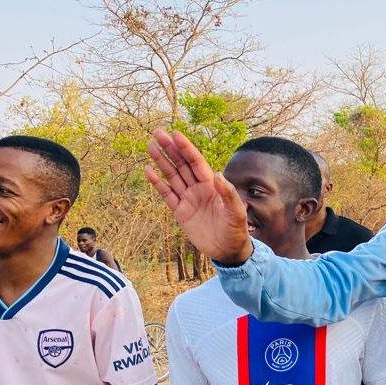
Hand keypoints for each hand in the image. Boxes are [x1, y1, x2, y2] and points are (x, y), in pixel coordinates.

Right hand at [144, 129, 252, 264]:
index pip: (196, 162)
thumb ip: (229, 194)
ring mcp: (188, 199)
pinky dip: (157, 183)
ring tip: (151, 145)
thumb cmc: (236, 230)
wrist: (228, 250)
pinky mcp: (180, 212)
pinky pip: (167, 194)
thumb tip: (218, 175)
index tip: (176, 134)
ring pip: (172, 176)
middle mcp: (199, 189)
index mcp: (212, 185)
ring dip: (162, 161)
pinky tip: (148, 170)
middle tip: (158, 132)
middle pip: (182, 165)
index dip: (186, 149)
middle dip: (171, 149)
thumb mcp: (237, 212)